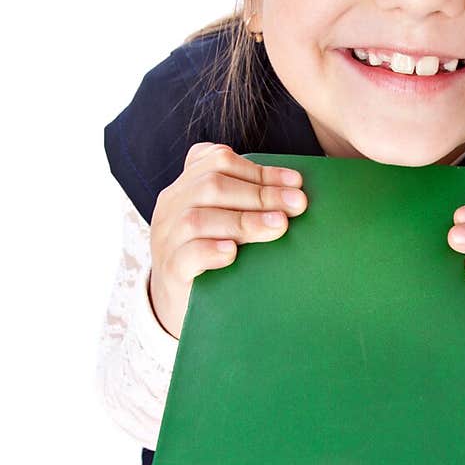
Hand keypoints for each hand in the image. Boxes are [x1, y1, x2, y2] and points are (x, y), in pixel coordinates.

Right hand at [149, 143, 307, 337]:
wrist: (182, 302)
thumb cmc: (214, 255)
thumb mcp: (227, 220)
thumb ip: (249, 202)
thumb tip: (296, 194)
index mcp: (186, 186)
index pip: (217, 162)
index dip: (259, 170)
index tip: (296, 182)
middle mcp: (171, 207)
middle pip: (211, 186)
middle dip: (260, 193)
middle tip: (297, 205)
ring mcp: (166, 238)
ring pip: (197, 219)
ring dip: (244, 221)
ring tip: (279, 226)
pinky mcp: (169, 270)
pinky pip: (186, 255)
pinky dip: (211, 251)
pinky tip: (233, 253)